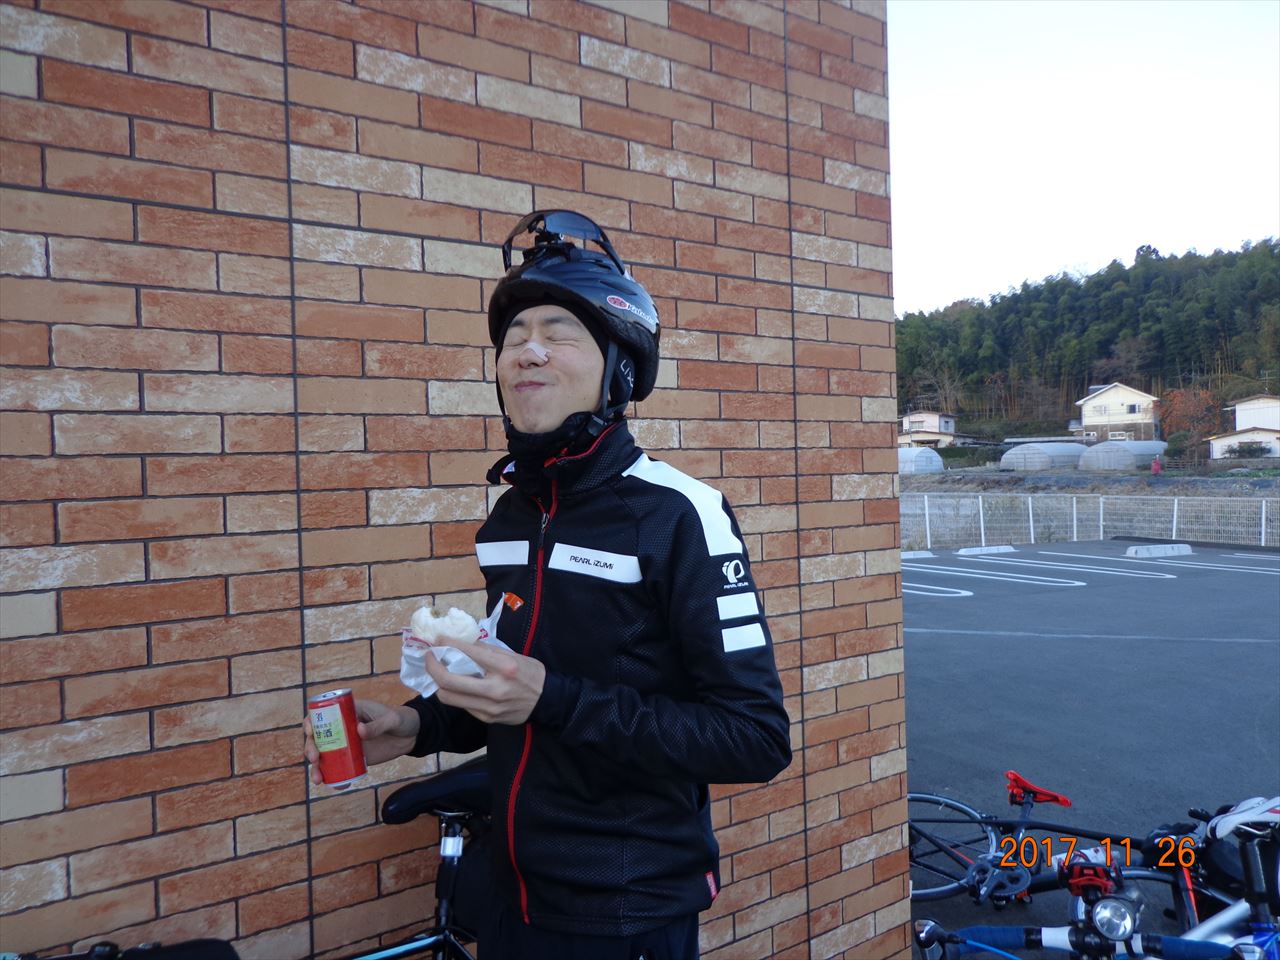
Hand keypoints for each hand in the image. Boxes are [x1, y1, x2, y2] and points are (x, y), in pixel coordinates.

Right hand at [303, 698, 420, 786]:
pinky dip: (334, 778)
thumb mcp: (392, 719)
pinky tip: (334, 786)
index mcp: (347, 711)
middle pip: (318, 738)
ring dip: (317, 768)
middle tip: (315, 759)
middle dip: (311, 748)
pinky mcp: (354, 758)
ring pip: (325, 755)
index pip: (322, 714)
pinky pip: (340, 768)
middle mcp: (342, 728)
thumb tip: (359, 731)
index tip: (311, 732)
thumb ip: (378, 724)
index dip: (311, 722)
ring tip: (318, 779)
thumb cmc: (401, 719)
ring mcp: (347, 744)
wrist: (413, 735)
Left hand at [423, 640, 545, 724]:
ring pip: (449, 697)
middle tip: (430, 657)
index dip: (448, 644)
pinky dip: (455, 693)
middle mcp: (495, 688)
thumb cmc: (530, 673)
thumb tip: (463, 643)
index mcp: (504, 667)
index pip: (468, 653)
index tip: (438, 639)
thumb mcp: (514, 655)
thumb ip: (488, 651)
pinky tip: (456, 685)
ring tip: (439, 672)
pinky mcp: (486, 718)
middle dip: (432, 667)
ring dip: (438, 683)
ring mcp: (489, 706)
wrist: (547, 701)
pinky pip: (462, 705)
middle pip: (449, 681)